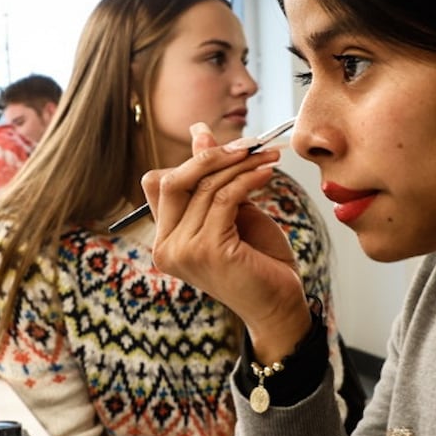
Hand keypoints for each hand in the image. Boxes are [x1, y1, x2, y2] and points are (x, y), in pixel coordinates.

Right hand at [143, 122, 309, 358]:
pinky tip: (267, 173)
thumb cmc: (257, 261)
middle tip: (247, 145)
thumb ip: (212, 178)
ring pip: (204, 187)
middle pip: (172, 180)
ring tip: (267, 157)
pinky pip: (225, 198)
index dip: (190, 161)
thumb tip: (198, 131)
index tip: (227, 147)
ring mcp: (184, 251)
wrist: (278, 304)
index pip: (157, 184)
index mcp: (164, 240)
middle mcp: (165, 248)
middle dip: (210, 156)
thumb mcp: (231, 212)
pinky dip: (248, 179)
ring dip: (240, 165)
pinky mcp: (208, 250)